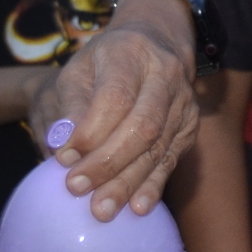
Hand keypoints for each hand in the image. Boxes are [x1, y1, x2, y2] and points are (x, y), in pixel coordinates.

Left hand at [31, 0, 197, 220]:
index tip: (64, 158)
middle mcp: (165, 76)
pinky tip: (138, 208)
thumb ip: (70, 103)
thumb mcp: (80, 68)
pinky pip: (171, 160)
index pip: (115, 98)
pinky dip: (153, 185)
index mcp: (131, 53)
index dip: (90, 132)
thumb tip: (61, 145)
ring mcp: (183, 103)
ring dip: (128, 182)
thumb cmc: (107, 60)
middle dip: (108, 163)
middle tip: (77, 189)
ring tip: (102, 209)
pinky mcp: (190, 127)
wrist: (156, 42)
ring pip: (157, 147)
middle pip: (141, 126)